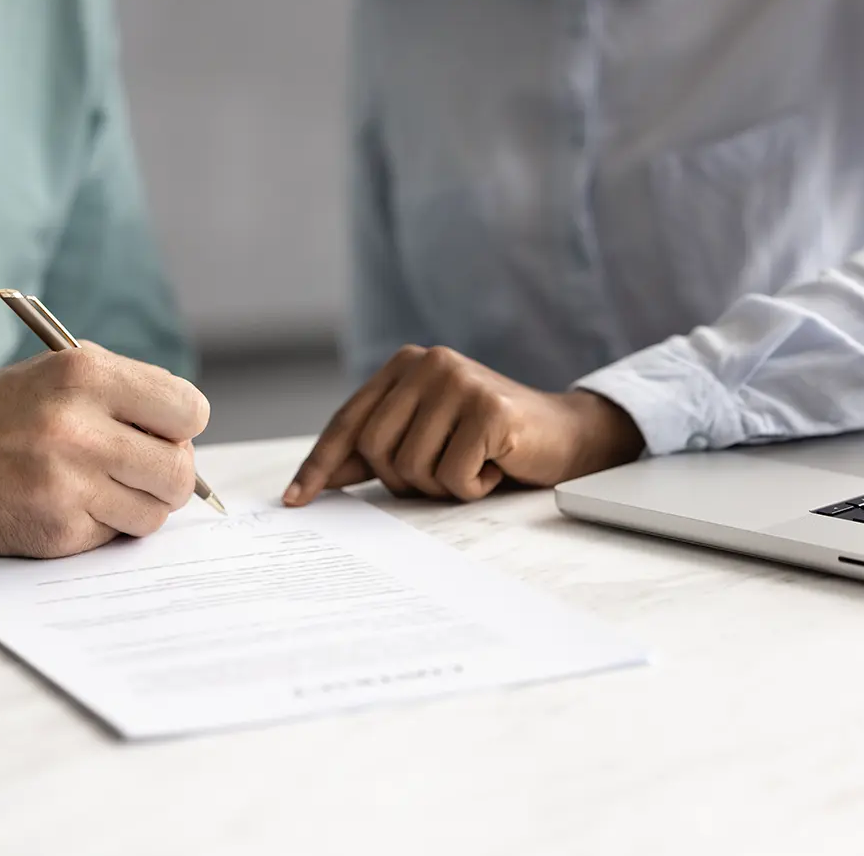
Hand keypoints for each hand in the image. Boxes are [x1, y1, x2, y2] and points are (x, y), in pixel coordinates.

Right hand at [0, 345, 209, 557]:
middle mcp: (79, 425)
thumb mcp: (55, 375)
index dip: (181, 427)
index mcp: (86, 372)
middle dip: (167, 476)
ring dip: (135, 506)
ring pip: (155, 511)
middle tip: (139, 472)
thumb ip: (124, 394)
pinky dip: (98, 527)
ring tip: (96, 488)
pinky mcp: (54, 527)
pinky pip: (113, 536)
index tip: (161, 434)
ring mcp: (67, 481)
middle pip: (180, 469)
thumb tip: (188, 429)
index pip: (190, 410)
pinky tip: (62, 505)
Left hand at [283, 345, 643, 505]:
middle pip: (375, 450)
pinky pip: (452, 476)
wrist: (567, 436)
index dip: (321, 465)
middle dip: (403, 480)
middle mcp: (429, 363)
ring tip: (473, 465)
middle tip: (443, 476)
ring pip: (411, 468)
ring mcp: (460, 382)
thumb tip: (317, 479)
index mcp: (405, 364)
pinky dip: (472, 487)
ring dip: (441, 486)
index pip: (349, 422)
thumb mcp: (425, 437)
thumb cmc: (489, 442)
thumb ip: (377, 448)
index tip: (296, 500)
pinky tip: (495, 466)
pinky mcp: (489, 410)